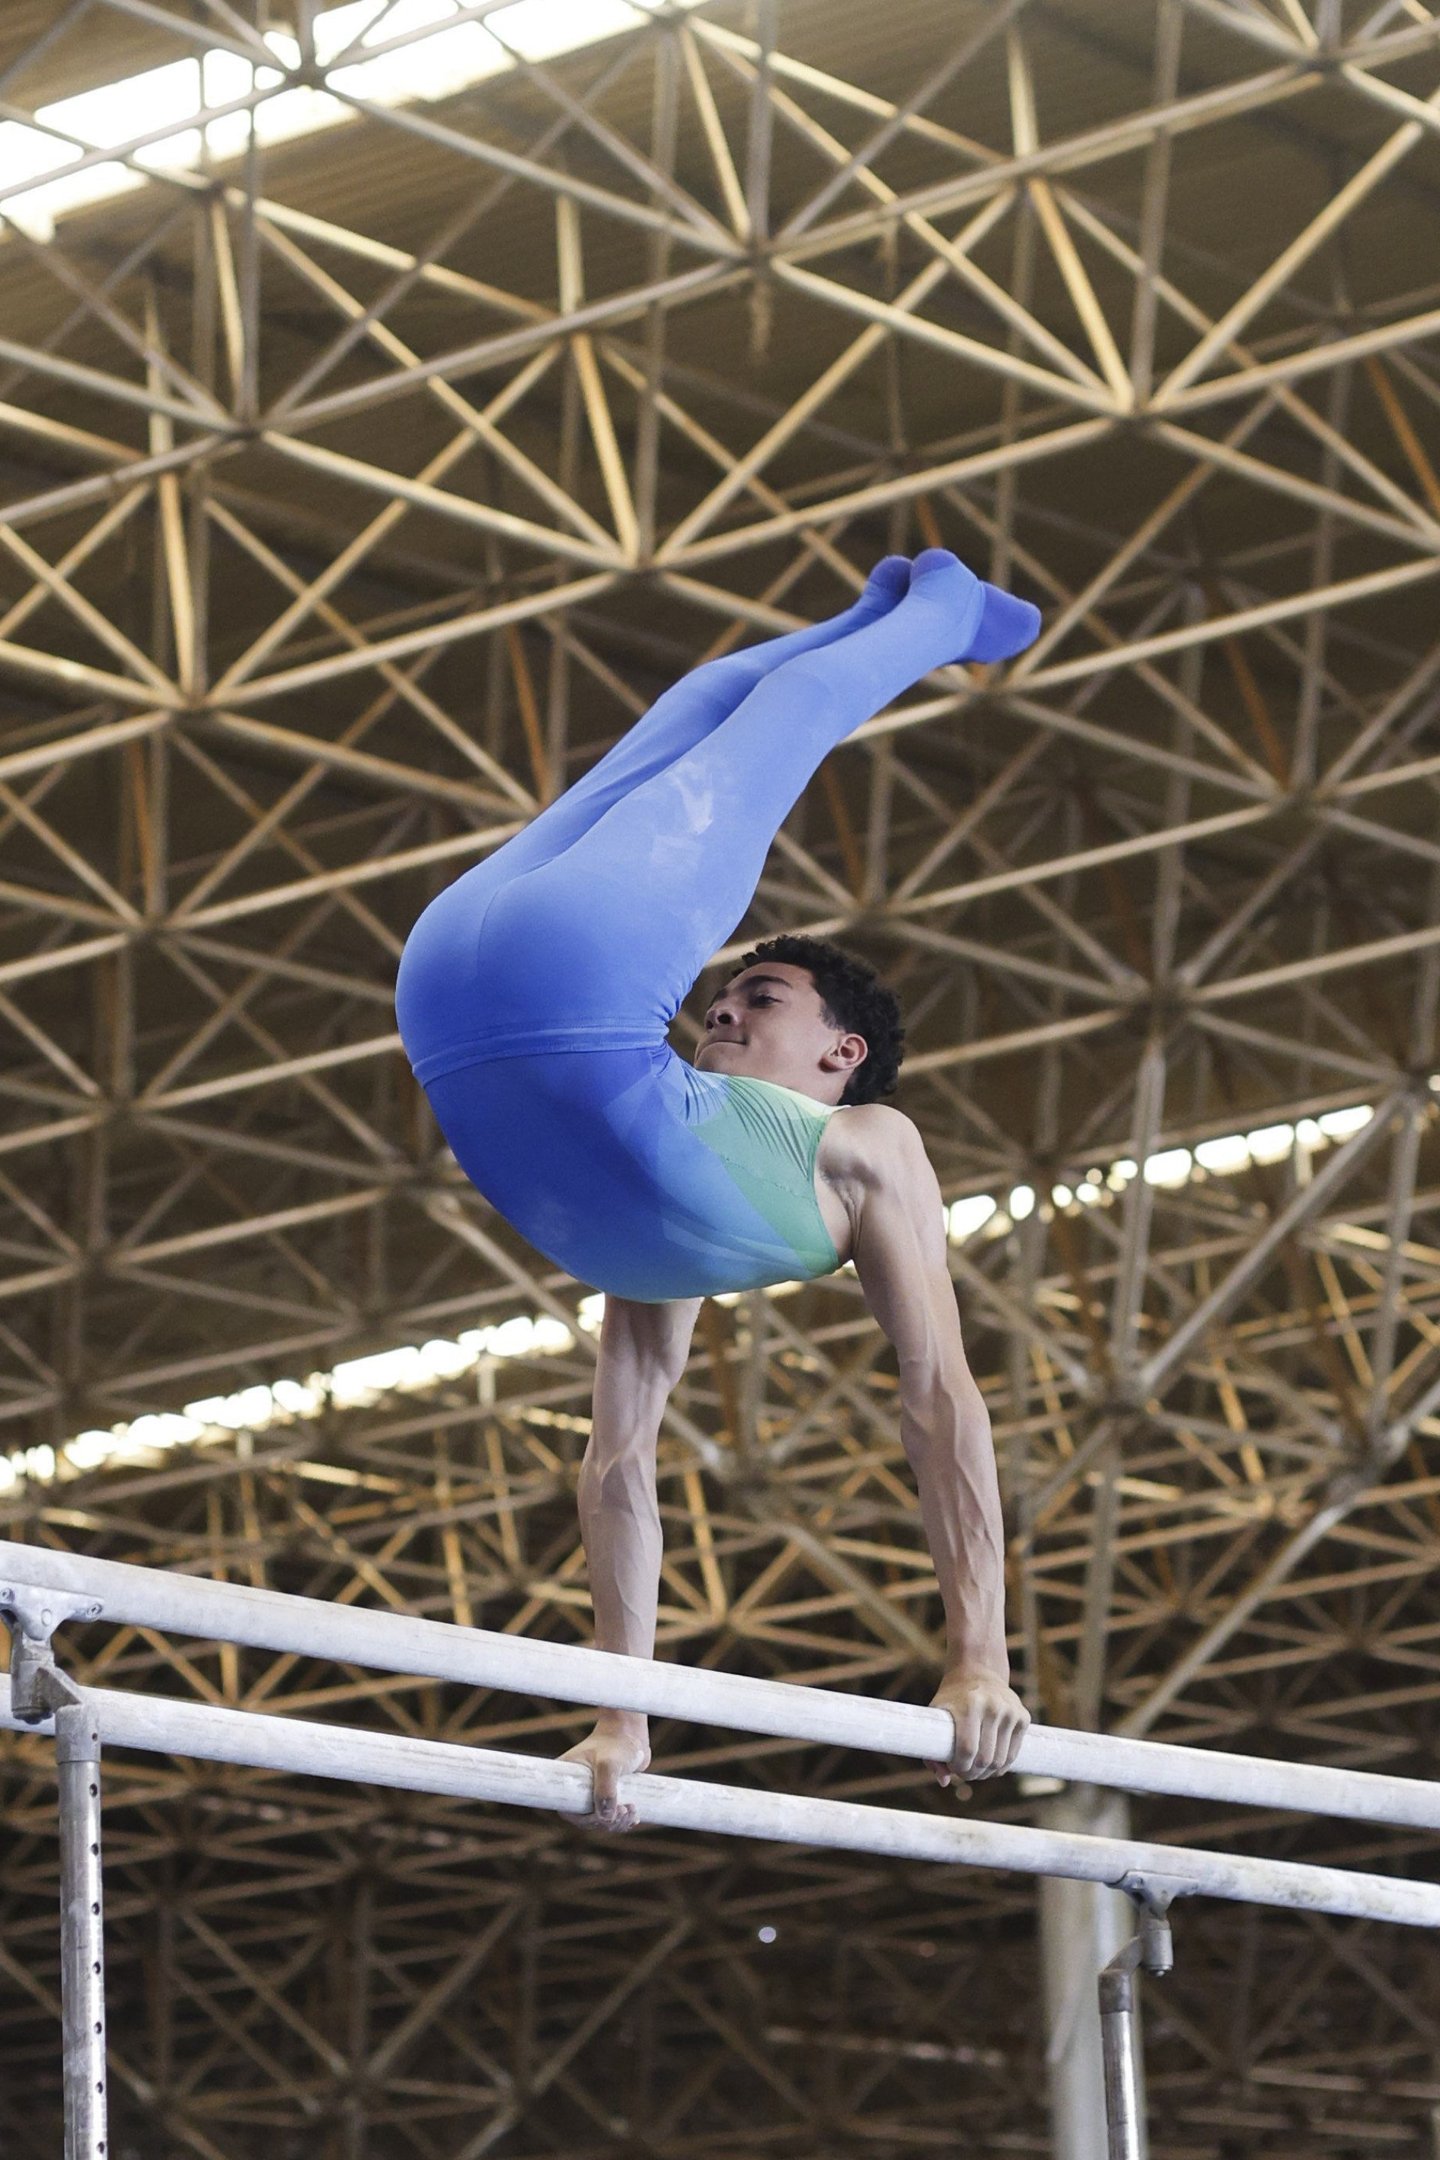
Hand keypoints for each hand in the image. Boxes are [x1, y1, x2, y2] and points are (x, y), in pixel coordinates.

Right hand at [558, 1716, 649, 1832]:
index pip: (569, 1810)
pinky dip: (622, 1820)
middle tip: (625, 1810)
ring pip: (601, 1820)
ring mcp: (593, 1792)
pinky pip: (612, 1816)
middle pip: (586, 1819)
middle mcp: (577, 1787)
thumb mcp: (609, 1764)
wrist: (632, 1732)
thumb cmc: (617, 1742)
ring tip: (632, 1810)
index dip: (585, 1820)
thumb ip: (606, 1788)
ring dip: (617, 1822)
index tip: (604, 1816)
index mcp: (567, 1778)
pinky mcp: (609, 1794)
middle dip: (606, 1822)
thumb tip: (606, 1818)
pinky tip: (634, 1816)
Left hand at [926, 1670, 1028, 1794]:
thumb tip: (944, 1782)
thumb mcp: (936, 1717)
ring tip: (975, 1769)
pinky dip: (1000, 1766)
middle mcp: (993, 1706)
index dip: (959, 1767)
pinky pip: (1013, 1755)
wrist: (977, 1671)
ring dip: (987, 1773)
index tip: (953, 1768)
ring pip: (1001, 1762)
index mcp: (970, 1704)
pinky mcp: (1023, 1717)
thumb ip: (933, 1751)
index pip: (967, 1750)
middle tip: (964, 1772)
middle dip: (972, 1773)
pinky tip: (989, 1762)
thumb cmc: (953, 1699)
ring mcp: (1011, 1712)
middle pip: (985, 1759)